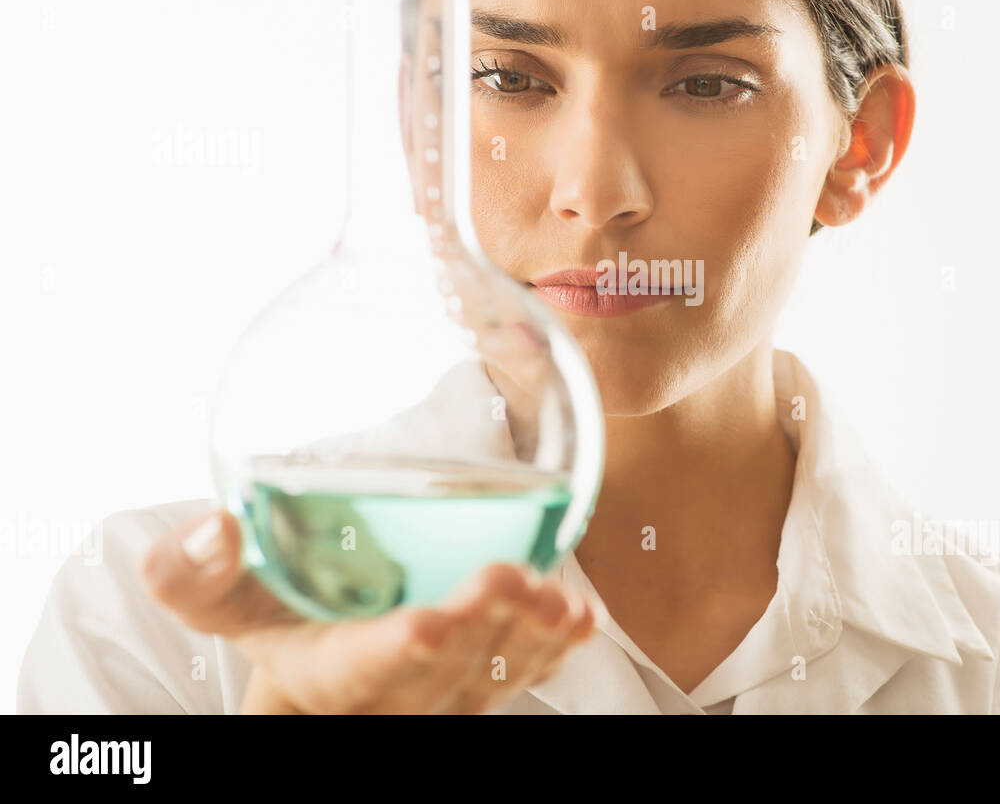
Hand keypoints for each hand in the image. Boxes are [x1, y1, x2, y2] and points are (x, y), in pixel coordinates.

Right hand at [140, 509, 598, 713]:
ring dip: (528, 639)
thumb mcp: (227, 601)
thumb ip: (198, 575)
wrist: (323, 650)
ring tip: (559, 601)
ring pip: (492, 676)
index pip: (358, 669)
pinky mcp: (482, 677)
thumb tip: (214, 525)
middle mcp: (393, 692)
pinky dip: (556, 647)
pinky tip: (582, 618)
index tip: (424, 624)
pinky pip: (523, 672)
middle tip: (508, 579)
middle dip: (478, 629)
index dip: (392, 651)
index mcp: (325, 673)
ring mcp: (446, 691)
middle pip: (440, 674)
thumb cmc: (275, 616)